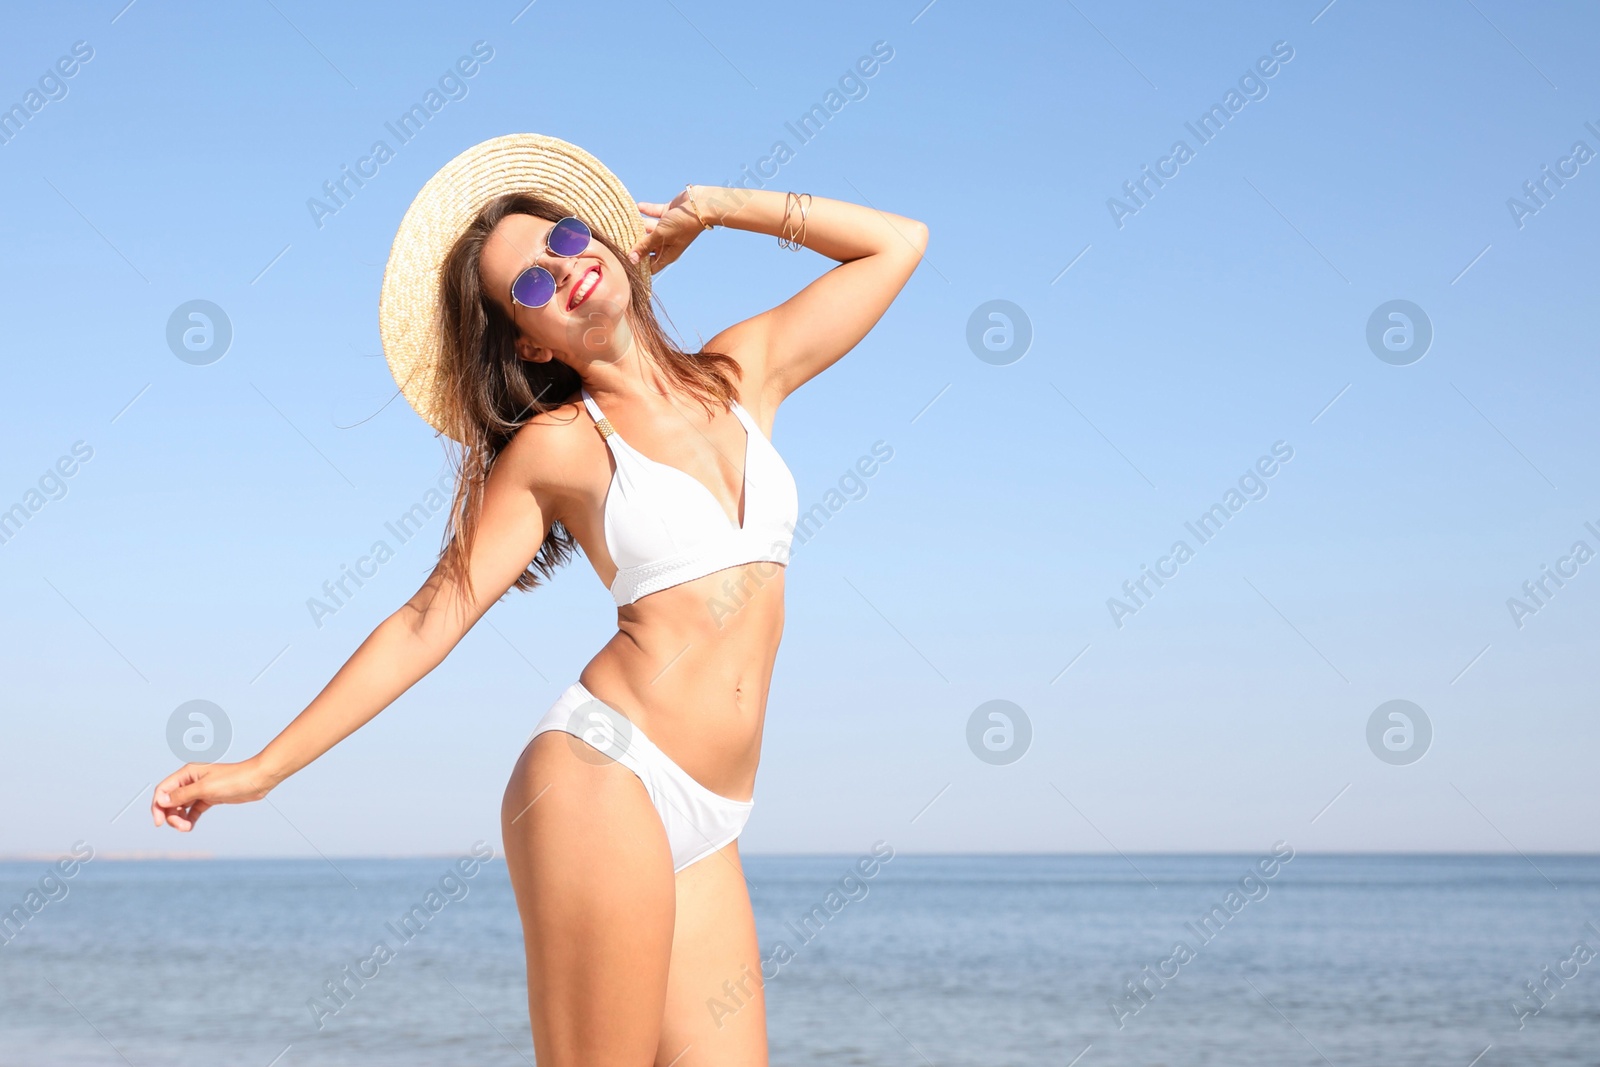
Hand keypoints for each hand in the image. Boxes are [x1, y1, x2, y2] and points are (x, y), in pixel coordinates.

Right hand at [151, 759, 274, 831]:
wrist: (258, 780)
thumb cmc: (233, 780)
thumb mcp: (205, 788)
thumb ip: (182, 795)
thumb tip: (161, 801)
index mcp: (187, 773)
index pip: (163, 789)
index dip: (157, 806)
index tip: (159, 823)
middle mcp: (191, 780)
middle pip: (170, 800)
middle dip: (171, 815)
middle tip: (181, 828)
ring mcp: (200, 789)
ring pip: (181, 806)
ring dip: (179, 818)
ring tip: (186, 828)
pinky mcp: (209, 797)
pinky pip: (193, 810)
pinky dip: (189, 818)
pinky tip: (190, 827)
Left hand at [629, 189, 709, 273]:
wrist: (699, 205)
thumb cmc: (682, 224)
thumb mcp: (660, 236)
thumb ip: (644, 246)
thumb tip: (631, 260)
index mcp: (667, 253)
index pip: (650, 265)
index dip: (638, 266)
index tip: (624, 264)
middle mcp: (667, 243)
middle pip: (647, 247)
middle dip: (635, 244)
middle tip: (618, 241)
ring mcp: (668, 228)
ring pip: (649, 229)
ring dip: (639, 225)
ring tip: (624, 223)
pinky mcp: (667, 214)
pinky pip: (653, 214)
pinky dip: (645, 211)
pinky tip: (636, 207)